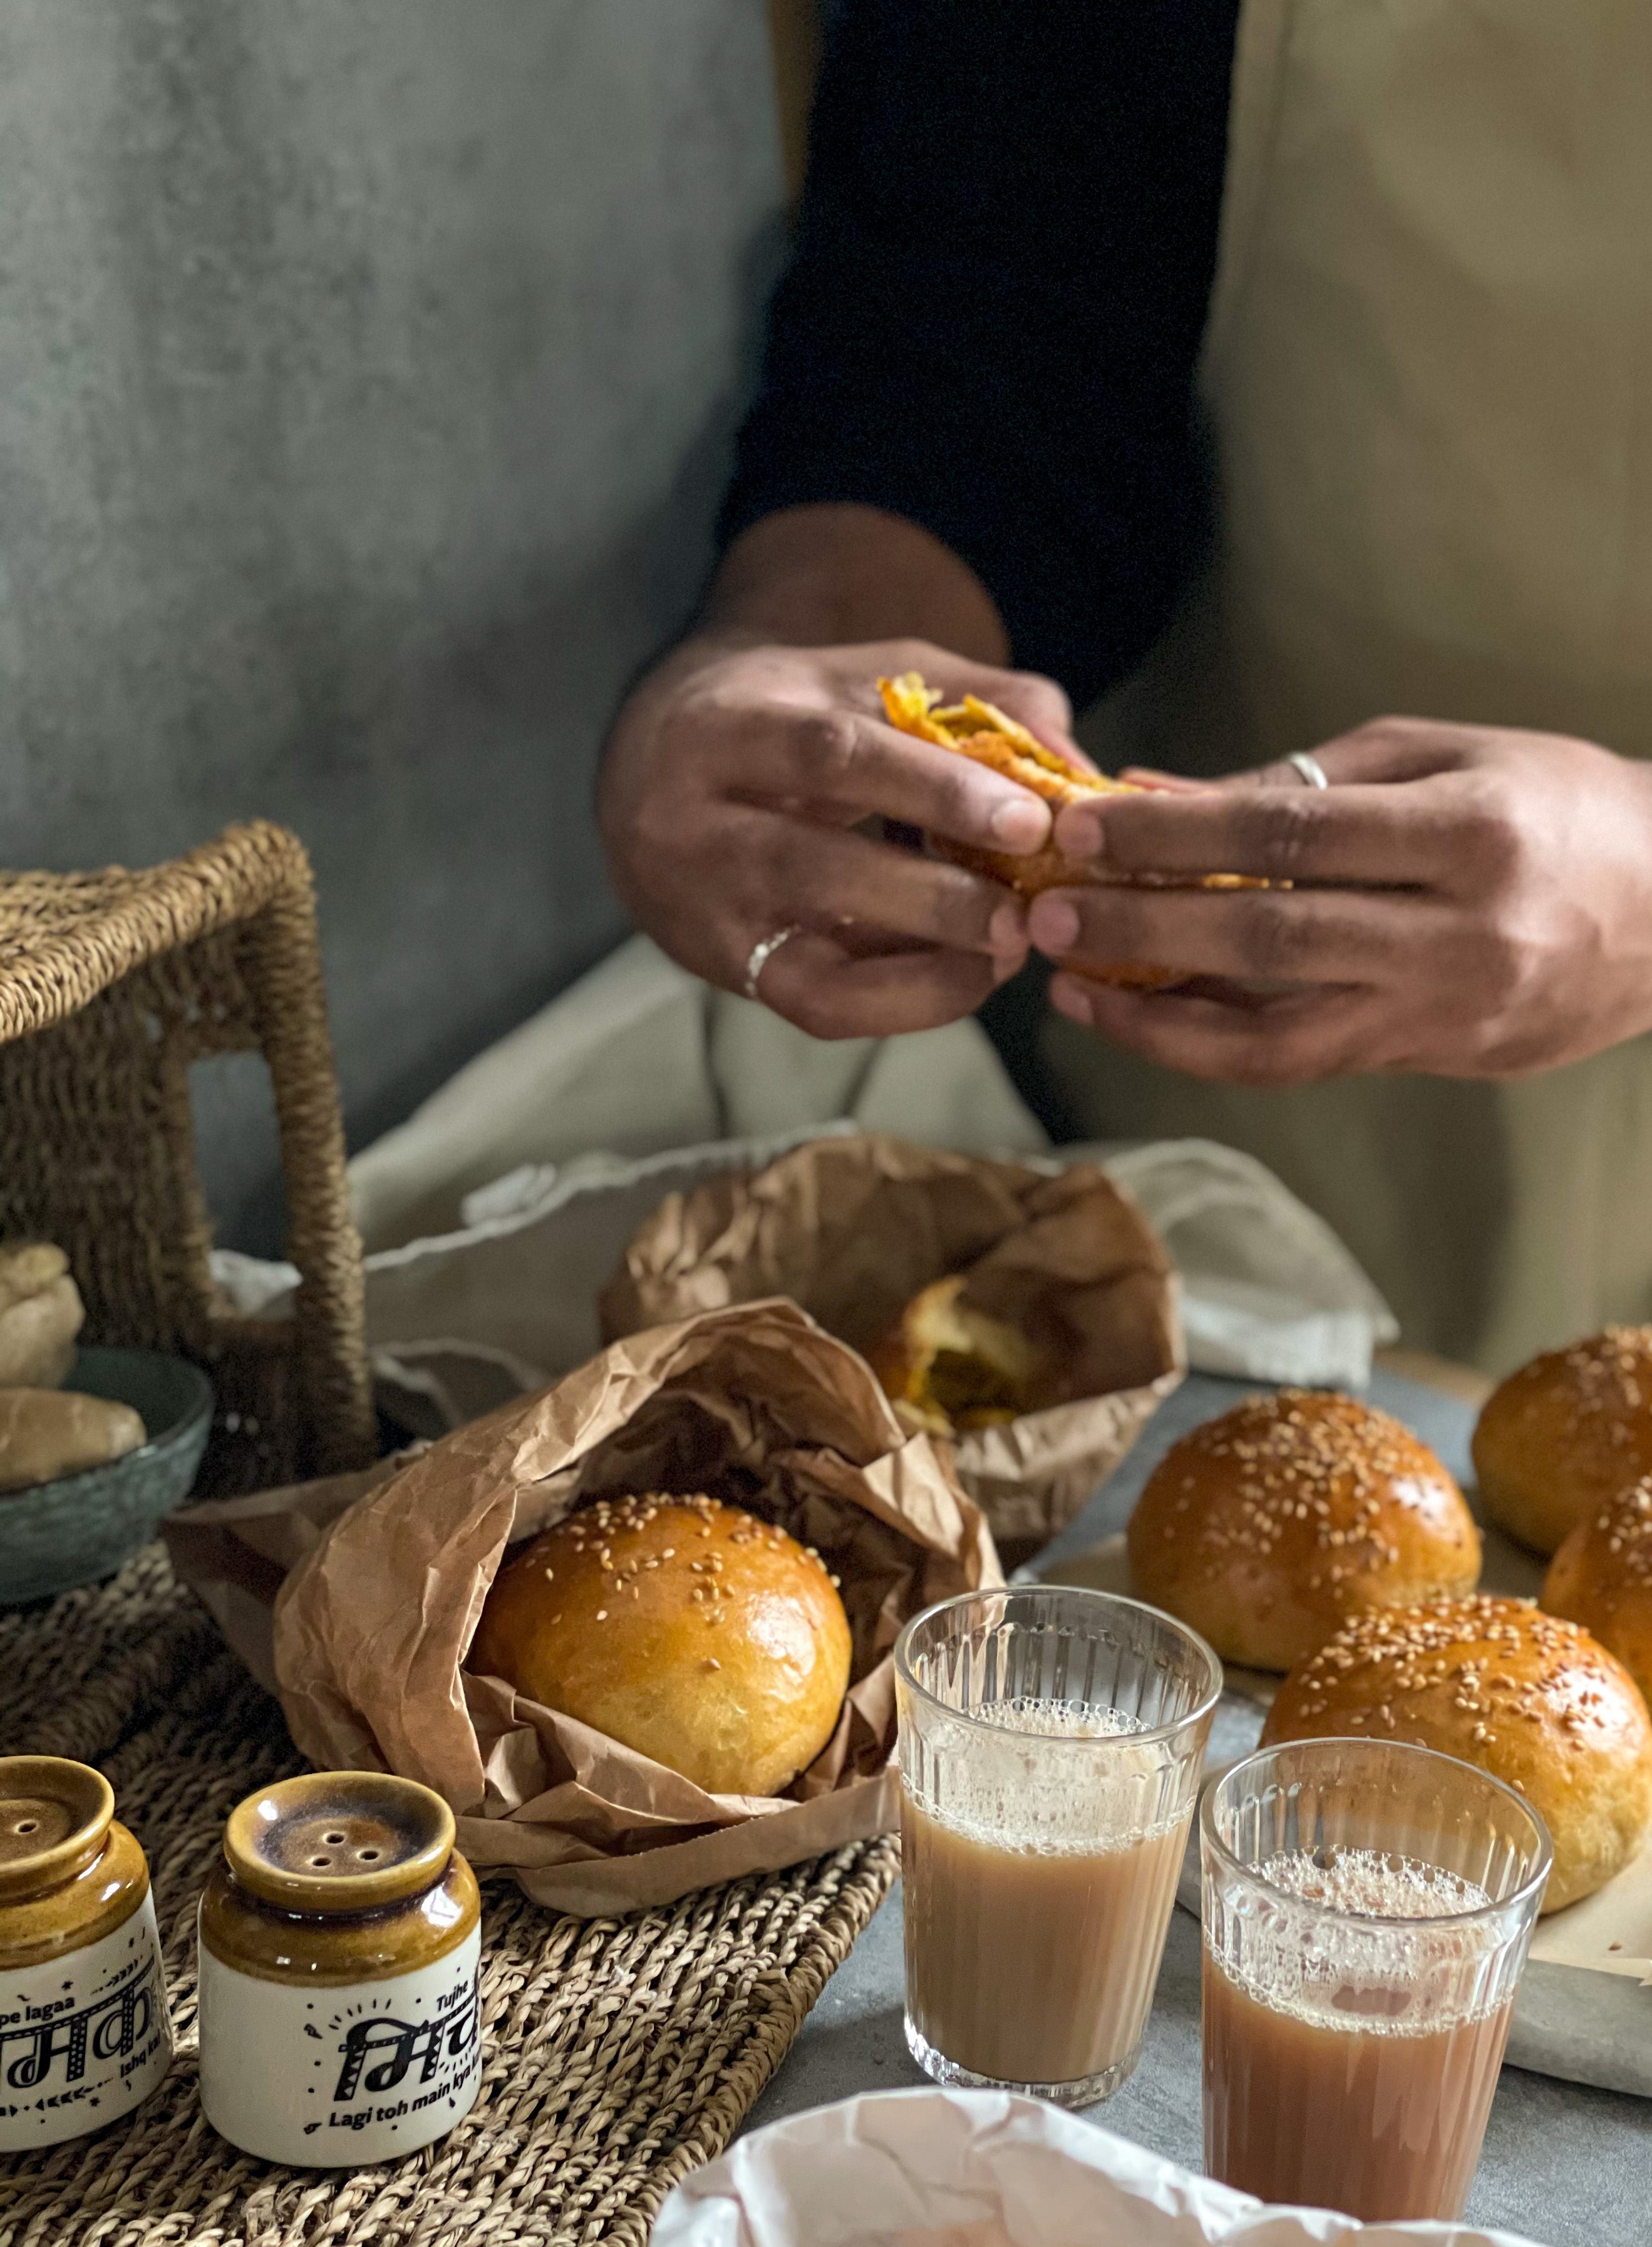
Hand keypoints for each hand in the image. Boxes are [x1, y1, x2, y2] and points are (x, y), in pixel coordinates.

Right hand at [600, 634, 1077, 1036]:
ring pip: (813, 962)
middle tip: (1027, 913)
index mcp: (730, 726)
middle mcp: (695, 825)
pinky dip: (903, 1001)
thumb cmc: (786, 717)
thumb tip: (1078, 765)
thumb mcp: (863, 677)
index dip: (935, 790)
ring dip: (926, 965)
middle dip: (935, 897)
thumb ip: (976, 701)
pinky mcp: (726, 971)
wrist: (649, 773)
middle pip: (816, 867)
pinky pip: (819, 1008)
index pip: (833, 756)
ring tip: (1008, 949)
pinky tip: (966, 974)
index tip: (1030, 820)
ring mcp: (703, 911)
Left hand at [1026, 718, 1651, 1084]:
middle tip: (1045, 914)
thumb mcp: (1443, 755)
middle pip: (1267, 943)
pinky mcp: (1431, 1059)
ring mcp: (1445, 1014)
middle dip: (1140, 930)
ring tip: (1072, 988)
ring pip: (1273, 1039)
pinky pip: (1299, 1061)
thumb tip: (1162, 794)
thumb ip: (1303, 783)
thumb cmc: (1556, 805)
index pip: (1288, 840)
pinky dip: (1211, 1044)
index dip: (1172, 838)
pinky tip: (1146, 1015)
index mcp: (1470, 835)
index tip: (1082, 830)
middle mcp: (1458, 937)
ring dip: (1157, 1018)